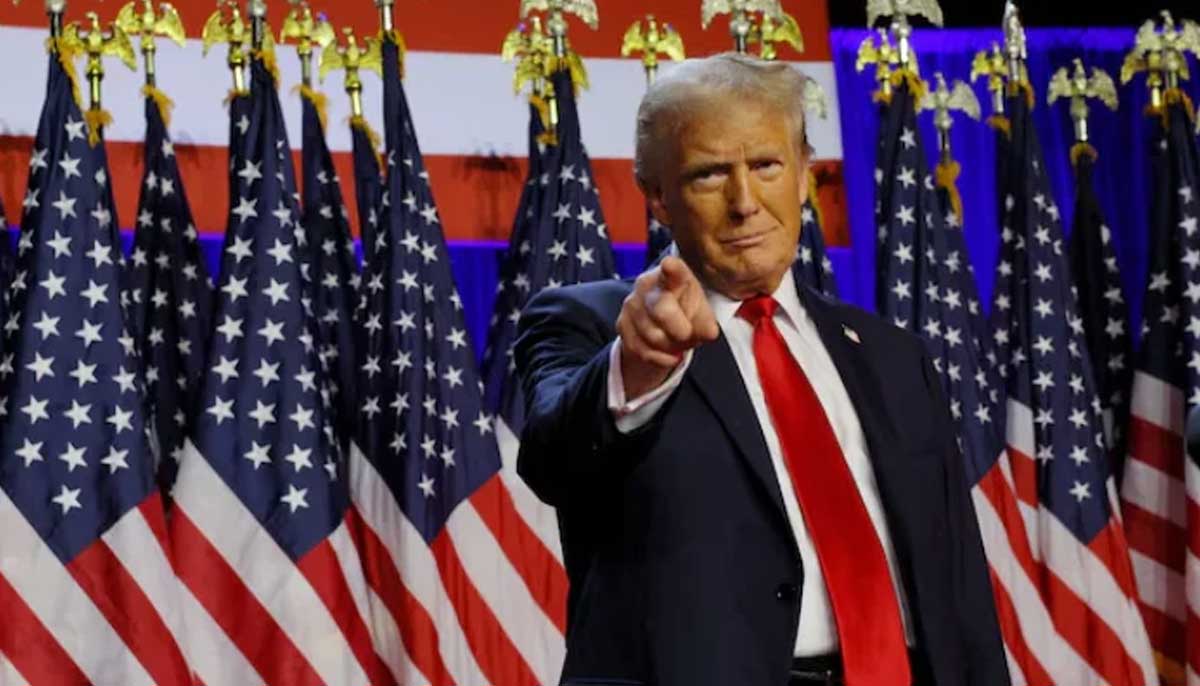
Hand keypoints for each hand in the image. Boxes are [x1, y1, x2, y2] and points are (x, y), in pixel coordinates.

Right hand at [616, 256, 719, 398]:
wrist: (662, 323)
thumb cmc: (686, 310)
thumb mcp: (702, 313)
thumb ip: (706, 323)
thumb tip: (708, 333)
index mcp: (673, 275)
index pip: (673, 270)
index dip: (672, 269)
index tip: (669, 265)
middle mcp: (647, 284)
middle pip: (663, 311)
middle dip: (680, 331)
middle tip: (686, 334)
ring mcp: (631, 304)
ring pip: (654, 336)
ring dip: (671, 347)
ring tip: (677, 340)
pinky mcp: (622, 324)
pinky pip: (644, 351)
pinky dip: (661, 358)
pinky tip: (668, 352)